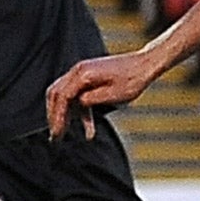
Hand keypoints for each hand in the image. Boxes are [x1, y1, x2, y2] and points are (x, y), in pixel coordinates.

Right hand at [46, 49, 163, 139]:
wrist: (145, 64)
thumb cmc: (132, 80)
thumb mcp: (112, 95)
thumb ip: (90, 101)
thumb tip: (76, 106)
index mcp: (83, 74)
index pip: (62, 97)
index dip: (57, 117)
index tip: (57, 134)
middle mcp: (78, 70)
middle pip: (56, 94)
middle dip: (54, 116)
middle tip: (56, 136)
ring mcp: (82, 71)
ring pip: (63, 94)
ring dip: (63, 114)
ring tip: (65, 133)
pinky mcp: (88, 76)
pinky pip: (76, 93)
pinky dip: (77, 110)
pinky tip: (88, 128)